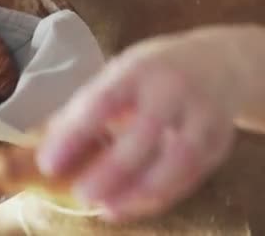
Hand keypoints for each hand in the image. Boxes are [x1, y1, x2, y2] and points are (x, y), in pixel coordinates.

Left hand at [37, 30, 240, 221]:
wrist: (219, 62)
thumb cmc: (152, 72)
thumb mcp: (119, 75)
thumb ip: (87, 107)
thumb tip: (49, 144)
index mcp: (137, 69)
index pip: (102, 101)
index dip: (74, 134)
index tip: (48, 164)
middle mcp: (173, 89)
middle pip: (145, 133)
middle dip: (111, 170)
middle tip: (81, 194)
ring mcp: (202, 115)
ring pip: (178, 160)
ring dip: (140, 191)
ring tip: (106, 208)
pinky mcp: (220, 141)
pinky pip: (192, 175)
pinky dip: (161, 196)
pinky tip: (132, 204)